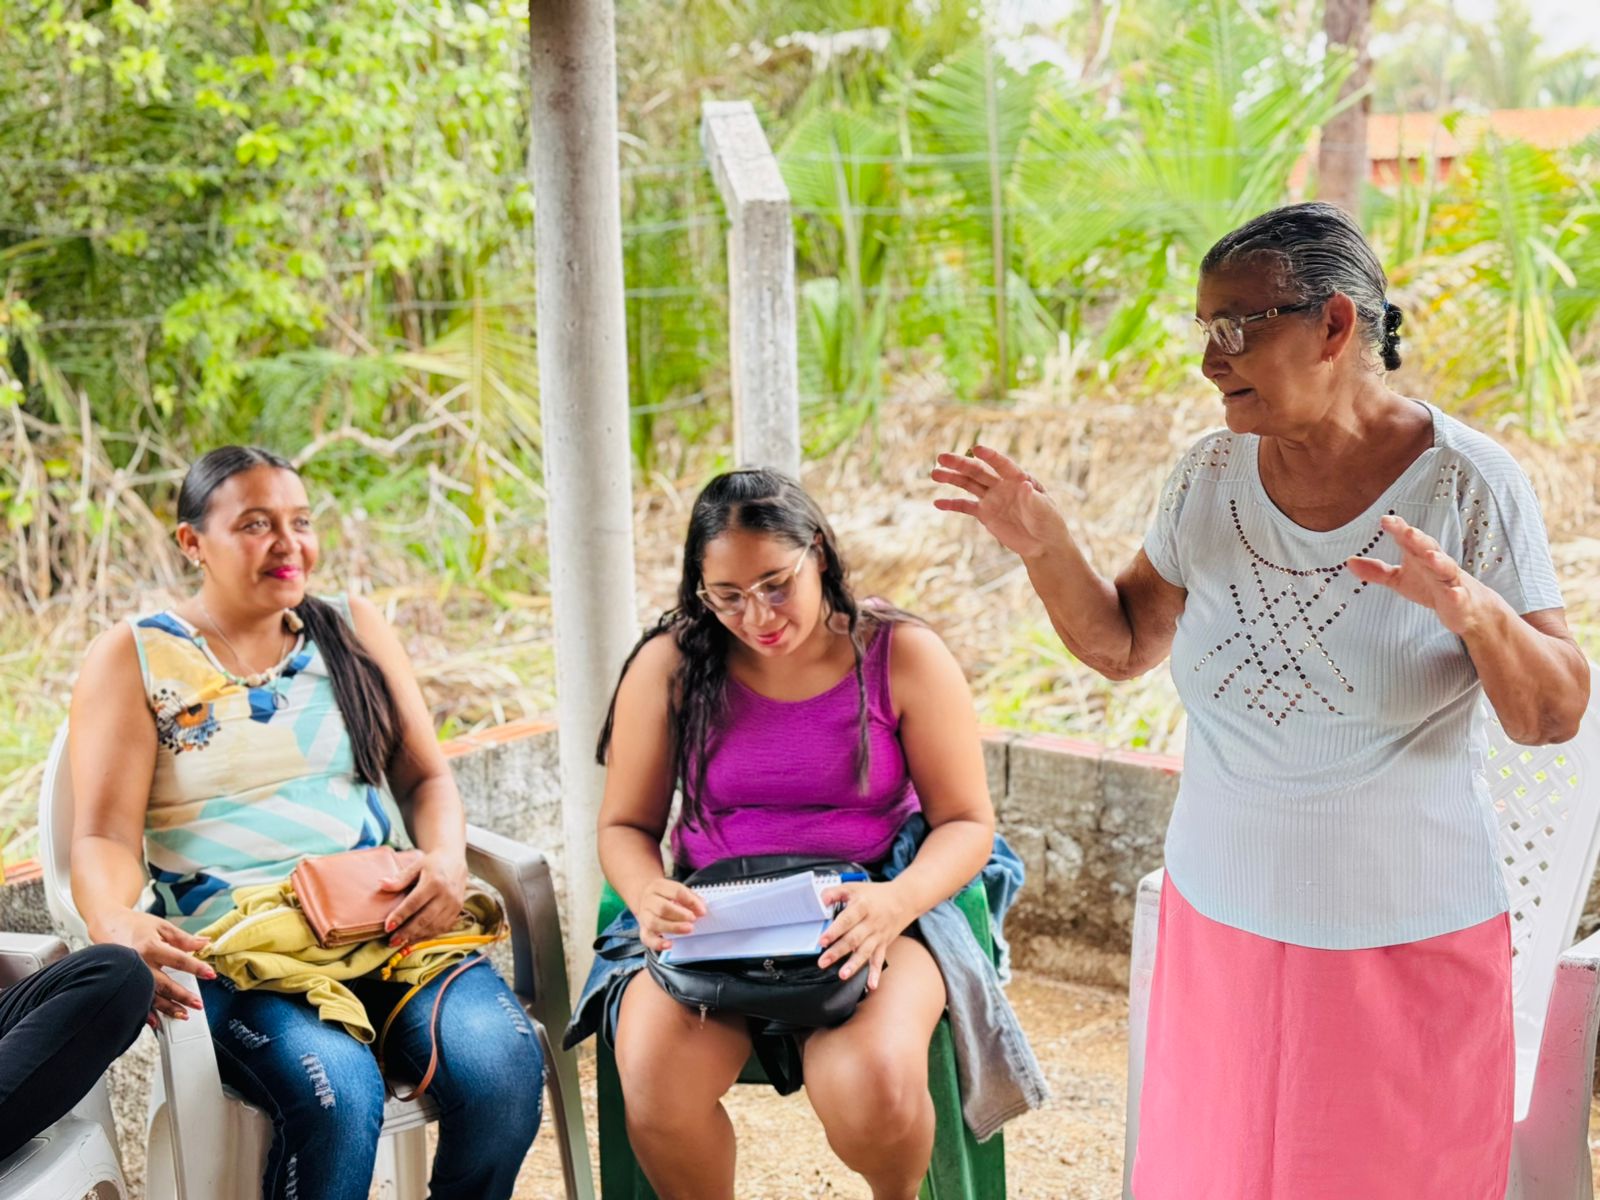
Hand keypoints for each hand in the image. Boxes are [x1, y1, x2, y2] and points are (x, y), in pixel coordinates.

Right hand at [91, 907, 213, 1022]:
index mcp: (151, 946)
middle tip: (198, 1004)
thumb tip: (205, 943)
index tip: (210, 974)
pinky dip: (145, 1012)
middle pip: (164, 983)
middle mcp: (139, 962)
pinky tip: (155, 1021)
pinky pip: (134, 999)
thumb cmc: (134, 924)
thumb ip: (184, 938)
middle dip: (182, 996)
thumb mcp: (162, 926)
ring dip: (166, 1007)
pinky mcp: (121, 981)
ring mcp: (128, 974)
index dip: (196, 968)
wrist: (106, 924)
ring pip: (149, 995)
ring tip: (183, 1014)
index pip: (179, 960)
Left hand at [381, 849, 468, 945]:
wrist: (455, 860)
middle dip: (406, 932)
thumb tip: (382, 885)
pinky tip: (415, 938)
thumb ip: (400, 879)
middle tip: (391, 941)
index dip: (400, 916)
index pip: (414, 903)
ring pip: (434, 926)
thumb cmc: (432, 864)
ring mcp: (454, 904)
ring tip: (400, 942)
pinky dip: (427, 936)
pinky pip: (442, 928)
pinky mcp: (458, 911)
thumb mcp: (416, 866)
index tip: (387, 927)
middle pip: (424, 918)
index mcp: (434, 882)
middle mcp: (446, 895)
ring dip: (416, 936)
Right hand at [634, 877, 707, 952]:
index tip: (702, 910)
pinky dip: (658, 944)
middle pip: (662, 908)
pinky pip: (647, 938)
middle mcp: (649, 900)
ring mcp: (644, 915)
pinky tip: (670, 944)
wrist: (643, 897)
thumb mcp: (677, 890)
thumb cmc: (665, 895)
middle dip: (680, 915)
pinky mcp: (643, 929)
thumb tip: (701, 910)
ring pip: (654, 923)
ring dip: (673, 927)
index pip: (676, 891)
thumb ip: (691, 898)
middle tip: (693, 919)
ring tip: (688, 929)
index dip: (691, 901)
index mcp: (658, 886)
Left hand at [817, 880, 914, 990]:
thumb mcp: (854, 887)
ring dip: (854, 965)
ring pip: (865, 952)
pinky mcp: (883, 944)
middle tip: (823, 962)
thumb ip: (835, 892)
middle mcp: (871, 922)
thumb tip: (821, 900)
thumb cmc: (875, 894)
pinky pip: (879, 960)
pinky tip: (871, 985)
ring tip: (842, 975)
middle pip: (853, 939)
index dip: (835, 930)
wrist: (904, 899)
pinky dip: (875, 973)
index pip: (847, 919)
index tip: (822, 940)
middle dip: (837, 952)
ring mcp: (878, 935)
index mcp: (862, 906)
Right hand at [931, 444, 1067, 559]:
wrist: (1042, 543)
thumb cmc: (1048, 522)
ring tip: (934, 473)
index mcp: (1018, 478)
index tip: (976, 449)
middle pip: (978, 471)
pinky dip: (952, 504)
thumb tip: (1024, 484)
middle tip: (942, 457)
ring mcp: (992, 498)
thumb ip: (1033, 498)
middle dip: (960, 464)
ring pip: (968, 484)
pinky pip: (966, 507)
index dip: (990, 456)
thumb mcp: (1045, 510)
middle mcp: (1002, 484)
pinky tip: (937, 502)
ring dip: (952, 478)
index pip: (1002, 464)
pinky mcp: (984, 513)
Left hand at [1348, 515, 1492, 636]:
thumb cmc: (1430, 586)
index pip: (1408, 539)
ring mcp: (1450, 581)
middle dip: (1418, 540)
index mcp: (1420, 555)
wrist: (1467, 607)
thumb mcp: (1400, 579)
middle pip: (1428, 548)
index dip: (1398, 529)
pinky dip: (1456, 594)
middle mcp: (1436, 563)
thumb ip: (1376, 571)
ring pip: (1446, 568)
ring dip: (1439, 561)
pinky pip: (1458, 596)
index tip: (1385, 520)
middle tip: (1408, 532)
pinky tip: (1454, 593)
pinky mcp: (1460, 599)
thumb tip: (1348, 561)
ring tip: (1430, 556)